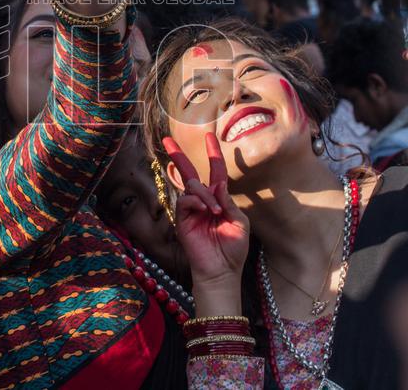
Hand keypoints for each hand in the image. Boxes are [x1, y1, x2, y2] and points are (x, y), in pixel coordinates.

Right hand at [162, 133, 249, 285]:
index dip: (213, 154)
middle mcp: (202, 201)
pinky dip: (196, 201)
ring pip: (191, 186)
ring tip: (214, 211)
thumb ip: (229, 202)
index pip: (215, 171)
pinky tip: (206, 210)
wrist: (222, 271)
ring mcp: (190, 210)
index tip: (210, 136)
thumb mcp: (239, 222)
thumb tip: (218, 183)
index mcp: (218, 200)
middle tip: (168, 139)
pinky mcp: (181, 220)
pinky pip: (185, 200)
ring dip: (204, 194)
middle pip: (189, 173)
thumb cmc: (234, 249)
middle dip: (178, 156)